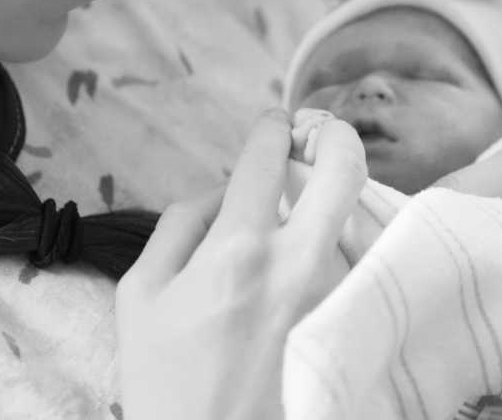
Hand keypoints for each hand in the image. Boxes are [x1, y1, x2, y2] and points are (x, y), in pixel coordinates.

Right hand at [116, 109, 366, 419]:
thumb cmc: (167, 380)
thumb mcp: (141, 295)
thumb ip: (180, 224)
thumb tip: (225, 189)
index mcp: (238, 250)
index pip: (267, 157)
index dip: (271, 126)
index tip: (275, 121)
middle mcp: (300, 264)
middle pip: (344, 169)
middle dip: (336, 135)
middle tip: (321, 133)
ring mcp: (337, 293)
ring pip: (357, 214)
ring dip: (338, 196)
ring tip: (314, 202)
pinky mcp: (353, 319)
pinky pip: (360, 257)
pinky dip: (346, 238)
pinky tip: (322, 248)